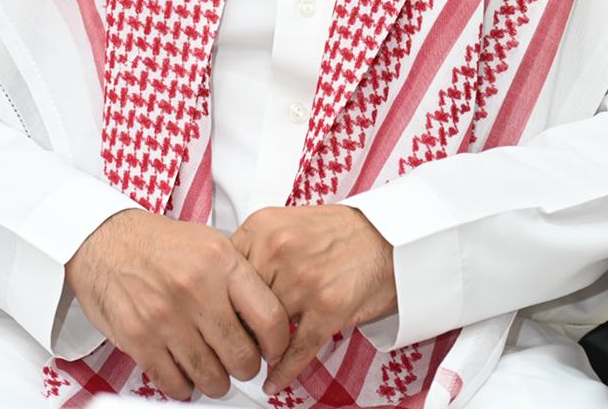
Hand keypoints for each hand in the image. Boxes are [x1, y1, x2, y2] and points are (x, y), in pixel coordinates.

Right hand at [65, 209, 290, 399]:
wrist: (106, 241)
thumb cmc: (161, 244)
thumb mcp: (210, 243)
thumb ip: (240, 278)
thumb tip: (267, 321)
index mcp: (221, 261)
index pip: (269, 317)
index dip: (278, 344)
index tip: (272, 350)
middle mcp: (197, 289)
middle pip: (242, 356)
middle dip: (246, 367)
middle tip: (240, 361)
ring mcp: (167, 317)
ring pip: (211, 378)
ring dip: (217, 382)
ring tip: (214, 370)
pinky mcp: (140, 339)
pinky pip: (175, 385)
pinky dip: (185, 387)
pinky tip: (186, 373)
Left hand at [231, 204, 396, 394]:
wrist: (391, 237)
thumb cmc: (341, 234)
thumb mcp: (287, 225)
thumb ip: (256, 251)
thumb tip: (224, 288)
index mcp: (264, 226)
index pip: (222, 273)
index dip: (219, 300)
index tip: (216, 317)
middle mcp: (279, 250)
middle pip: (238, 304)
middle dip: (237, 328)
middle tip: (235, 344)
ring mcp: (303, 280)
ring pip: (264, 330)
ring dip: (260, 349)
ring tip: (254, 360)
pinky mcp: (328, 308)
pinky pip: (295, 350)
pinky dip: (283, 372)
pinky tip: (273, 381)